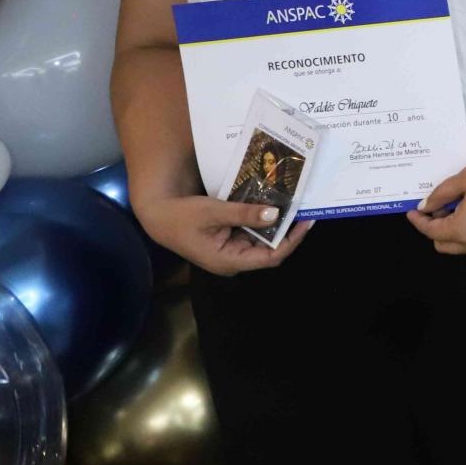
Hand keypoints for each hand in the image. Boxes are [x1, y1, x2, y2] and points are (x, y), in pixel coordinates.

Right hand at [133, 191, 312, 275]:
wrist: (159, 215)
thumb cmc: (183, 216)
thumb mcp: (214, 212)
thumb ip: (245, 214)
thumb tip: (276, 214)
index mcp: (230, 261)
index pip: (271, 257)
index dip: (292, 240)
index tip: (307, 222)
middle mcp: (234, 260)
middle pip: (270, 249)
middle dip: (288, 230)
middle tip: (305, 208)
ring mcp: (231, 251)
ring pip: (261, 239)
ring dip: (276, 223)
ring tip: (294, 203)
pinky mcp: (228, 241)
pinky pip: (251, 232)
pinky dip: (262, 220)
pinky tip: (273, 204)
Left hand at [406, 145, 465, 253]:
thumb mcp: (464, 178)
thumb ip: (440, 196)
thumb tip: (426, 207)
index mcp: (462, 229)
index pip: (431, 232)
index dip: (419, 221)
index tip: (415, 211)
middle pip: (447, 246)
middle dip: (437, 230)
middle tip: (440, 209)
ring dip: (459, 231)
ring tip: (464, 207)